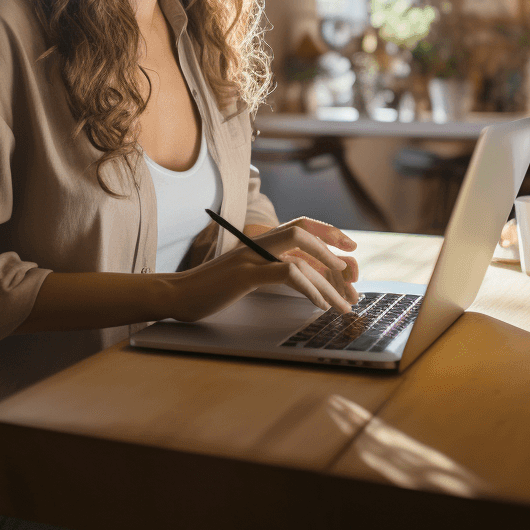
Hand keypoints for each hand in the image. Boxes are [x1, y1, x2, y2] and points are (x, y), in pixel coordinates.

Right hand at [166, 219, 359, 322]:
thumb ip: (270, 268)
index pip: (299, 224)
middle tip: (354, 270)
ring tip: (343, 304)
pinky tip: (318, 305)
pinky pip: (285, 274)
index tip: (349, 247)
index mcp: (258, 242)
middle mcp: (256, 243)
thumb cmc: (210, 289)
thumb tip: (305, 275)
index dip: (327, 231)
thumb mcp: (245, 274)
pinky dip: (308, 288)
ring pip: (299, 254)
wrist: (176, 295)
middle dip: (332, 247)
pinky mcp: (244, 275)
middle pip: (302, 231)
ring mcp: (250, 257)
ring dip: (327, 281)